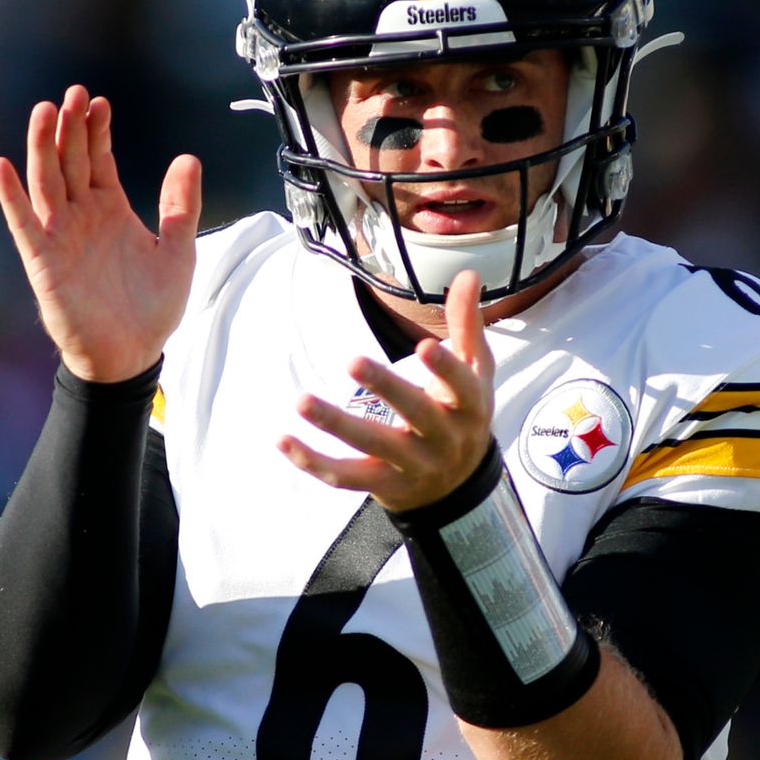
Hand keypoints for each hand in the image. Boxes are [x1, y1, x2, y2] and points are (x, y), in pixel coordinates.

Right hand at [0, 84, 202, 382]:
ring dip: (42, 147)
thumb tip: (188, 158)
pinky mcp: (43, 261)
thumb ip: (181, 206)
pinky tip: (1, 167)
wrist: (131, 354)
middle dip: (70, 127)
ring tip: (43, 111)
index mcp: (110, 209)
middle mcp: (81, 217)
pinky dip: (11, 197)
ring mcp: (60, 236)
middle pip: (70, 161)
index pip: (98, 159)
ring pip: (47, 182)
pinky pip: (24, 224)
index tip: (99, 101)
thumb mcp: (178, 250)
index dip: (97, 130)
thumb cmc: (152, 307)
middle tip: (72, 92)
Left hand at [280, 270, 495, 512]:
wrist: (461, 485)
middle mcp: (444, 440)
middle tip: (353, 361)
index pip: (463, 388)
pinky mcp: (384, 486)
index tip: (425, 346)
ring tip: (301, 401)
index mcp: (469, 407)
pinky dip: (313, 462)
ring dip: (336, 425)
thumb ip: (467, 324)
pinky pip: (346, 477)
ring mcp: (413, 467)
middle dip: (386, 389)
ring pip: (373, 448)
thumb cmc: (463, 413)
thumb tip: (467, 273)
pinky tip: (284, 440)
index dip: (445, 371)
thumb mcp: (475, 370)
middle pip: (415, 415)